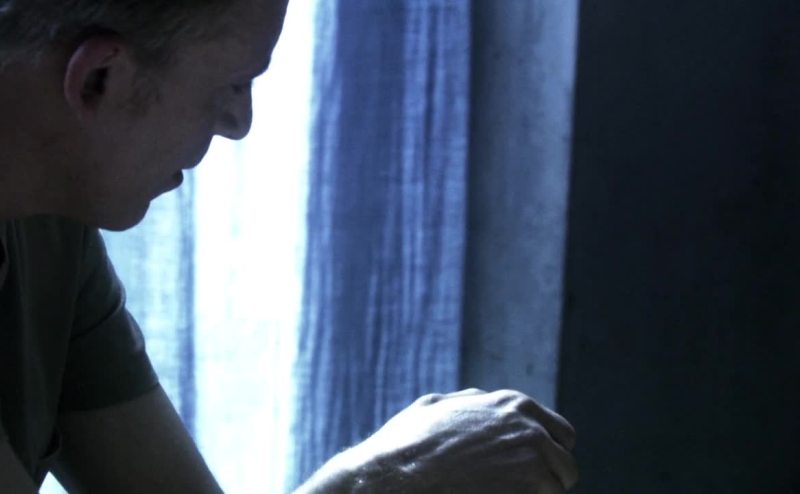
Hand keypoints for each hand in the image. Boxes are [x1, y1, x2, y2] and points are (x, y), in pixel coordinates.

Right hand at [348, 388, 577, 492]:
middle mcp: (531, 429)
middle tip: (521, 489)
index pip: (561, 434)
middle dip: (548, 477)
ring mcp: (533, 462)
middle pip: (565, 465)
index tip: (536, 468)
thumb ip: (472, 402)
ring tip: (503, 492)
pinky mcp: (529, 490)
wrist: (397, 475)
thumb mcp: (439, 406)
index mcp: (515, 405)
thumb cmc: (410, 443)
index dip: (549, 453)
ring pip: (556, 488)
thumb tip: (484, 400)